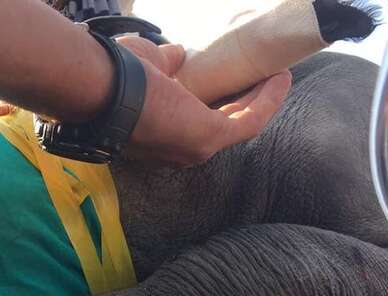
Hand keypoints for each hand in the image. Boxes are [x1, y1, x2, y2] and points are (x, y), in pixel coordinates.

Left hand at [117, 37, 291, 166]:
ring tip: (280, 78)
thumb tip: (181, 55)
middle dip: (247, 100)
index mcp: (162, 132)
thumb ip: (168, 64)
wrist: (106, 86)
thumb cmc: (118, 75)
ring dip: (262, 100)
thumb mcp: (149, 65)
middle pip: (222, 123)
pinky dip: (267, 101)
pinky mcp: (209, 138)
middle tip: (267, 79)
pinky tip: (281, 79)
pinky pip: (248, 122)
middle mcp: (178, 147)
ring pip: (238, 124)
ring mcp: (194, 147)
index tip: (237, 79)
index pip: (197, 118)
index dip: (221, 98)